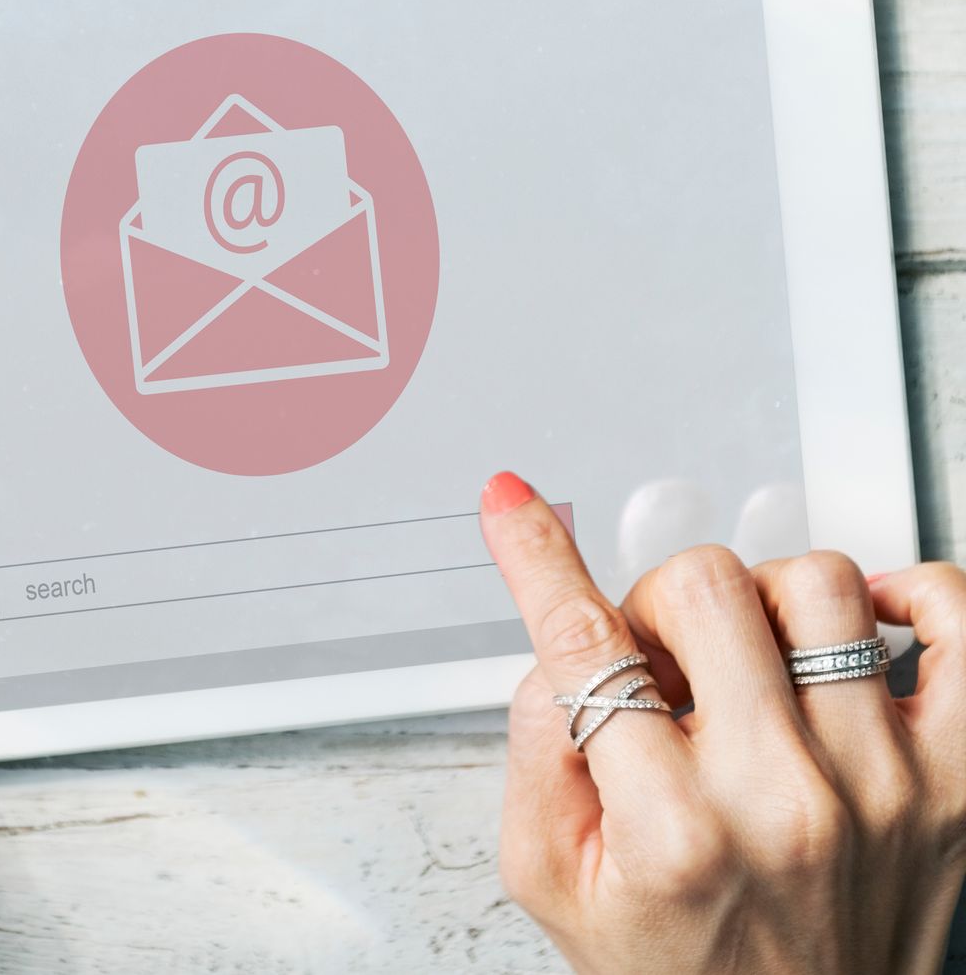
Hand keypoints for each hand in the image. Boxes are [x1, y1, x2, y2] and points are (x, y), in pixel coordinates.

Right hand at [484, 471, 965, 973]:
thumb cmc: (680, 965)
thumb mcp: (551, 877)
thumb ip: (534, 749)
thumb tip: (557, 638)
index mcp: (673, 830)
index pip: (586, 645)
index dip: (536, 557)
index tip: (513, 506)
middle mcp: (785, 800)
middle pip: (704, 586)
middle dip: (657, 603)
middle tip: (658, 657)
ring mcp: (884, 785)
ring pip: (817, 582)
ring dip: (762, 600)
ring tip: (749, 657)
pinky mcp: (955, 781)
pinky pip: (958, 623)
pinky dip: (914, 594)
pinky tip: (862, 620)